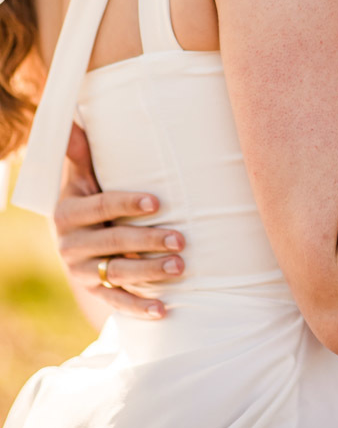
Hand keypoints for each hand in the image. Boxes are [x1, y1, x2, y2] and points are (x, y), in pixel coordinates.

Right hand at [55, 125, 184, 318]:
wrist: (75, 238)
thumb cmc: (90, 197)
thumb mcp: (81, 177)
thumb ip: (80, 153)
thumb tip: (74, 118)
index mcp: (66, 213)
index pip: (101, 207)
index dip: (128, 203)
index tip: (158, 202)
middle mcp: (70, 245)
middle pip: (114, 242)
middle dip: (148, 240)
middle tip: (181, 238)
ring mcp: (81, 272)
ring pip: (118, 274)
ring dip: (150, 273)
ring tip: (181, 267)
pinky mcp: (94, 292)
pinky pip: (116, 303)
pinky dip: (139, 308)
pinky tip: (164, 309)